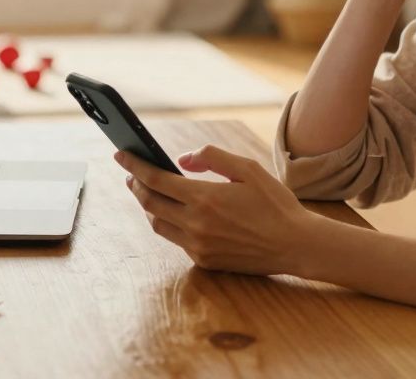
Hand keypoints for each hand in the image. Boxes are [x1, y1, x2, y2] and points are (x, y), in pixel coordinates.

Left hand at [114, 146, 317, 275]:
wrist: (296, 245)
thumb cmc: (274, 203)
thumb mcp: (248, 168)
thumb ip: (211, 157)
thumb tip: (180, 160)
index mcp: (205, 198)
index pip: (155, 180)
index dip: (134, 166)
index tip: (120, 154)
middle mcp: (196, 224)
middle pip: (149, 203)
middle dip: (135, 186)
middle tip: (131, 175)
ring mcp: (198, 246)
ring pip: (158, 224)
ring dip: (148, 207)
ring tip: (148, 193)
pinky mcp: (204, 261)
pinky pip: (176, 240)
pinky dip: (170, 223)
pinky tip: (175, 213)